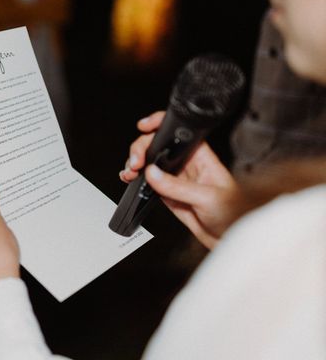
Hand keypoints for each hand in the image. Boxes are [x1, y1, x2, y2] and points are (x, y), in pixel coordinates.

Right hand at [119, 111, 244, 248]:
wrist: (229, 238)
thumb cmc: (232, 213)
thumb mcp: (207, 197)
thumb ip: (178, 187)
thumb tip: (153, 174)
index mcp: (200, 156)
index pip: (178, 133)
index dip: (160, 125)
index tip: (146, 126)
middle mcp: (186, 165)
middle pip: (158, 146)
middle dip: (142, 148)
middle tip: (135, 161)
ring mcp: (175, 179)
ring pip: (150, 163)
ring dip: (135, 164)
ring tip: (130, 171)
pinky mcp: (167, 195)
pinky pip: (148, 183)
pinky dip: (136, 179)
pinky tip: (130, 179)